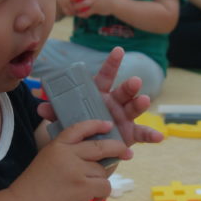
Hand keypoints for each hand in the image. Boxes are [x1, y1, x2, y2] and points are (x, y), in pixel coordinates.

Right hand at [13, 119, 127, 200]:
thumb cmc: (35, 187)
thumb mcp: (47, 160)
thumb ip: (67, 154)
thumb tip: (94, 157)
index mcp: (57, 145)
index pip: (79, 128)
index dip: (96, 124)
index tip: (108, 125)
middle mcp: (68, 154)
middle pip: (100, 146)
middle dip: (117, 148)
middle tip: (127, 152)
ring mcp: (76, 170)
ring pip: (102, 170)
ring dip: (101, 180)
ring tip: (91, 190)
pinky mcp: (83, 186)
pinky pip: (104, 185)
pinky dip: (103, 193)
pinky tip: (95, 197)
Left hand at [36, 47, 162, 145]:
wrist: (86, 149)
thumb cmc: (79, 126)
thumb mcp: (66, 118)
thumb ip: (57, 111)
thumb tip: (41, 107)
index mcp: (99, 94)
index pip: (106, 76)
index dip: (112, 63)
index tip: (118, 50)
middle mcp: (114, 102)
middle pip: (123, 91)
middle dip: (129, 85)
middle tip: (134, 82)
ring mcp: (124, 117)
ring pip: (134, 108)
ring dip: (140, 103)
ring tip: (143, 100)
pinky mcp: (130, 134)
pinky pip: (142, 134)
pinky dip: (151, 135)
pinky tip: (160, 137)